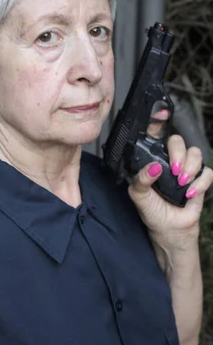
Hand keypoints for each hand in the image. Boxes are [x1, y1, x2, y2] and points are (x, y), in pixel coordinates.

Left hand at [128, 129, 212, 247]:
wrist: (168, 230)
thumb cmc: (151, 210)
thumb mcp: (138, 195)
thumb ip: (141, 179)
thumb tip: (154, 167)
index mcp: (153, 160)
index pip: (156, 136)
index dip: (158, 122)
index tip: (161, 114)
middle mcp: (170, 161)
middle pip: (178, 140)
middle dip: (177, 151)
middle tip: (173, 169)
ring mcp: (187, 169)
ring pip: (196, 153)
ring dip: (190, 166)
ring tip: (181, 182)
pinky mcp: (200, 180)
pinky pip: (208, 172)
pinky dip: (200, 182)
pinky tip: (189, 193)